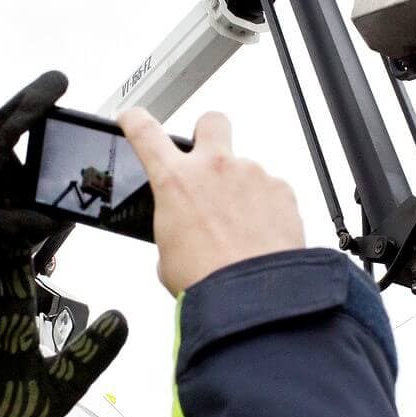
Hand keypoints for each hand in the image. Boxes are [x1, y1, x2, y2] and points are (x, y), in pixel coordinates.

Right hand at [118, 109, 302, 295]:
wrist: (252, 298)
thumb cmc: (207, 281)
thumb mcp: (168, 254)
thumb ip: (174, 226)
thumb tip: (185, 230)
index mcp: (176, 181)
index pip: (145, 132)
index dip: (136, 120)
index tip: (134, 118)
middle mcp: (215, 168)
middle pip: (211, 122)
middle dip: (207, 134)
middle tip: (207, 161)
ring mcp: (251, 175)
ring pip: (246, 169)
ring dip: (241, 191)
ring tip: (240, 230)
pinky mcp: (281, 190)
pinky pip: (271, 192)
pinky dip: (266, 209)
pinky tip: (261, 236)